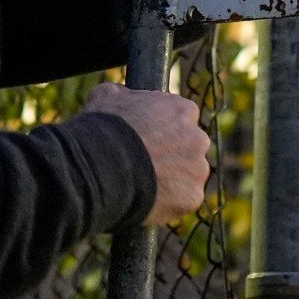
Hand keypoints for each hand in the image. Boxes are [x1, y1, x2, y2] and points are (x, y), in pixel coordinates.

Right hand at [83, 82, 211, 225]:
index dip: (162, 130)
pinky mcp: (192, 197)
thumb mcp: (107, 96)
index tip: (148, 139)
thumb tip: (122, 95)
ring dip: (172, 180)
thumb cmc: (103, 129)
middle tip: (145, 165)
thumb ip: (125, 95)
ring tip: (142, 186)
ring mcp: (197, 170)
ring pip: (188, 176)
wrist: (100, 168)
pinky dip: (168, 203)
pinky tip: (146, 201)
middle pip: (189, 148)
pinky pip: (182, 200)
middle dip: (172, 155)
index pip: (181, 118)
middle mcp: (198, 138)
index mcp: (183, 110)